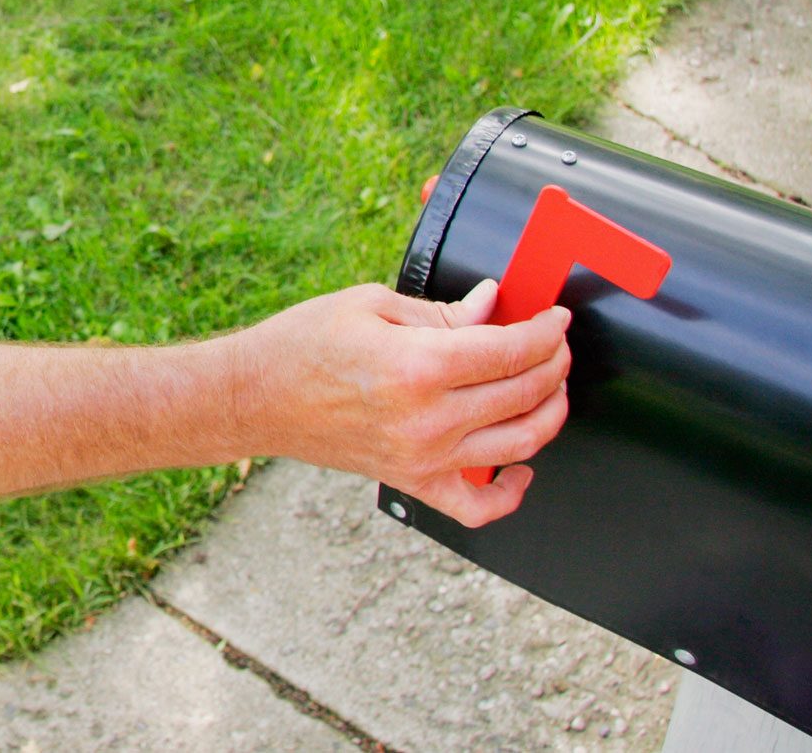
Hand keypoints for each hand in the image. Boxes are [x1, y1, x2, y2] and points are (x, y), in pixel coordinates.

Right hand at [220, 279, 570, 527]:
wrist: (255, 398)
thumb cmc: (301, 345)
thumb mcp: (370, 305)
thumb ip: (441, 311)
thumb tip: (493, 305)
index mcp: (419, 365)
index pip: (511, 350)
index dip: (546, 331)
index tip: (556, 319)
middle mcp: (428, 417)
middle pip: (524, 392)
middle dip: (554, 363)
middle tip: (554, 345)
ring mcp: (423, 456)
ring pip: (520, 443)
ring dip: (549, 413)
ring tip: (549, 389)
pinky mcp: (412, 481)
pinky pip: (480, 506)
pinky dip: (512, 493)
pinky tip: (522, 467)